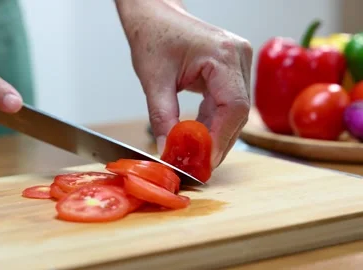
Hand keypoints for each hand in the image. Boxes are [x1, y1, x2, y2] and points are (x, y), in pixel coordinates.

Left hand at [115, 0, 251, 168]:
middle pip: (238, 113)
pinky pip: (228, 104)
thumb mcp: (154, 80)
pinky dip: (212, 122)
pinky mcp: (232, 70)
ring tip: (194, 153)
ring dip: (215, 134)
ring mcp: (238, 63)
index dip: (220, 139)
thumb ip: (162, 117)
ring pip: (235, 112)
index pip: (233, 106)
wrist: (155, 15)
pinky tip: (197, 134)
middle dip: (217, 142)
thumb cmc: (153, 35)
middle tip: (197, 165)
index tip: (204, 162)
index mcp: (223, 54)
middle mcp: (238, 56)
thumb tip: (168, 149)